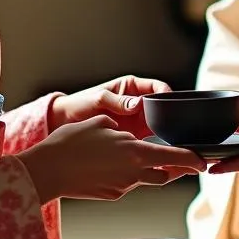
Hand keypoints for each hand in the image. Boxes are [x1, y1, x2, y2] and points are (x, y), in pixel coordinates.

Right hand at [18, 114, 206, 202]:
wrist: (46, 171)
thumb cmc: (71, 143)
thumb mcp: (101, 123)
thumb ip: (121, 129)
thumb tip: (126, 135)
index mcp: (135, 153)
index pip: (174, 158)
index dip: (192, 160)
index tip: (204, 162)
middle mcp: (133, 173)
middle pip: (165, 175)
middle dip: (174, 169)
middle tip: (180, 161)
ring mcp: (121, 187)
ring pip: (145, 179)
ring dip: (148, 171)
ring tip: (138, 157)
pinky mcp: (110, 195)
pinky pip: (126, 184)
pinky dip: (126, 175)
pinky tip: (110, 165)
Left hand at [49, 76, 170, 138]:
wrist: (66, 122)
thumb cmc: (79, 104)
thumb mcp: (97, 99)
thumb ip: (117, 101)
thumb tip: (137, 104)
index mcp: (131, 87)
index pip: (156, 87)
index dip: (165, 93)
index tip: (170, 102)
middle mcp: (137, 103)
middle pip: (161, 107)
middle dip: (169, 115)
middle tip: (173, 125)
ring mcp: (136, 120)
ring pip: (158, 124)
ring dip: (164, 132)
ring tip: (168, 140)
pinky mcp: (133, 136)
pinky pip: (149, 139)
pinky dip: (153, 144)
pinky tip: (155, 150)